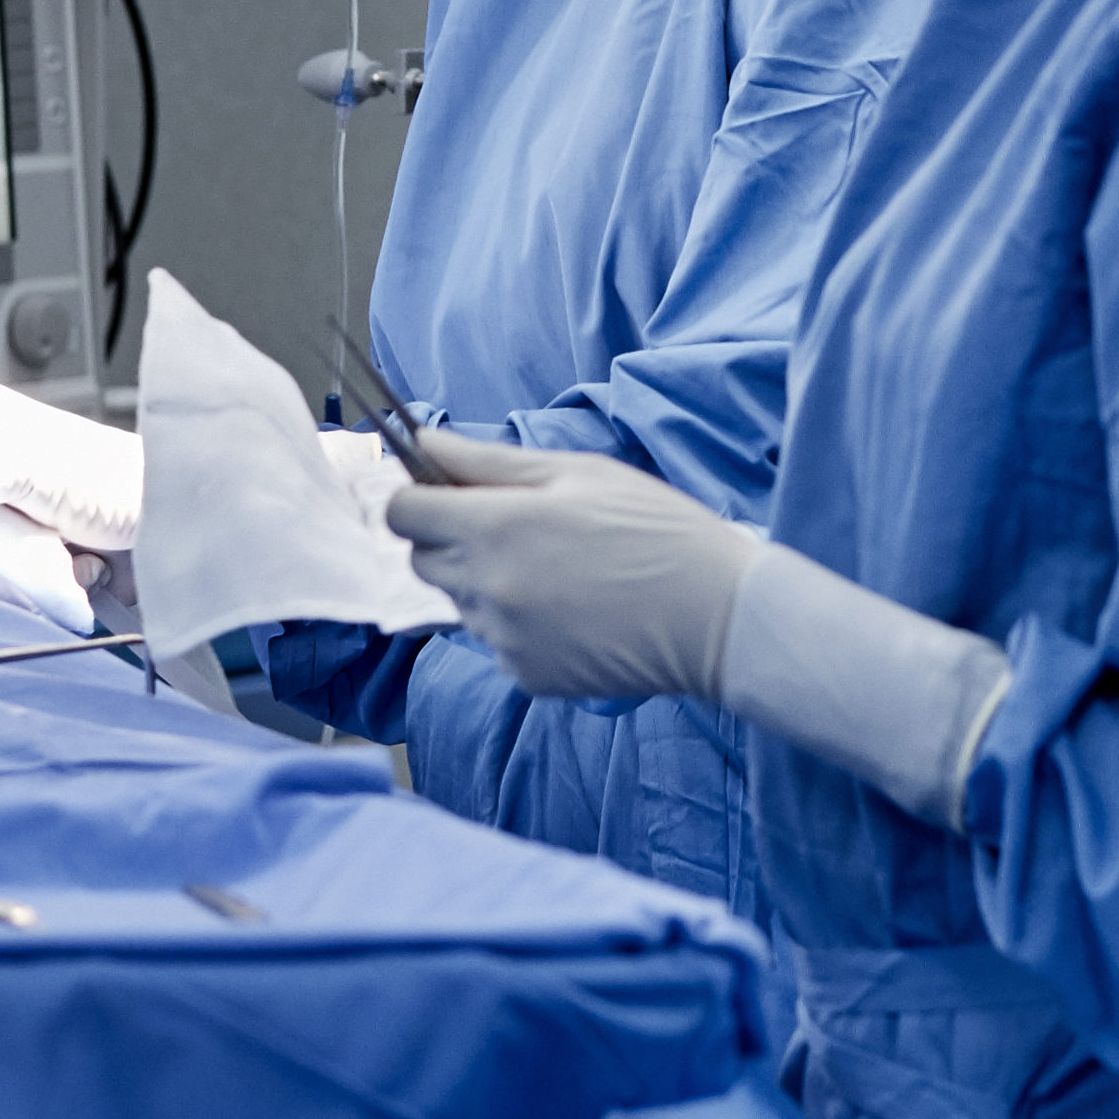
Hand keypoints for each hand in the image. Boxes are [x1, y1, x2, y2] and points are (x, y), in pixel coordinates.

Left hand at [381, 436, 755, 702]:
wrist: (715, 616)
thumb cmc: (656, 528)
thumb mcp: (578, 472)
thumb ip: (489, 460)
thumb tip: (424, 443)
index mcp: (494, 527)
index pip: (403, 514)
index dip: (418, 498)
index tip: (445, 494)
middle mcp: (486, 587)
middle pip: (423, 561)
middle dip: (450, 540)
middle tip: (513, 528)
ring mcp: (503, 638)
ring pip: (462, 603)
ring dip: (488, 583)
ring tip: (560, 570)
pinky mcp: (526, 675)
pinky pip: (498, 642)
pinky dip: (521, 625)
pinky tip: (574, 610)